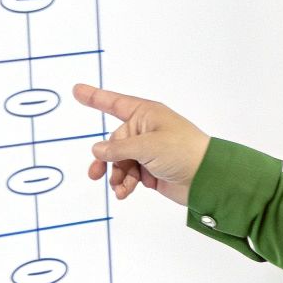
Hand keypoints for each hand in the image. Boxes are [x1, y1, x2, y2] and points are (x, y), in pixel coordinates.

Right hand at [72, 83, 211, 205]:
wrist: (206, 178)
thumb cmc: (182, 152)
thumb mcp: (147, 147)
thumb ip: (118, 148)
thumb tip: (97, 150)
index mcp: (147, 115)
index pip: (115, 104)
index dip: (95, 97)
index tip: (76, 90)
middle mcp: (146, 130)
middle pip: (114, 142)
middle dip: (107, 159)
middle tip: (95, 174)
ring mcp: (148, 151)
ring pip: (120, 161)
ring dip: (117, 175)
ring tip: (120, 187)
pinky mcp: (151, 169)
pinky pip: (129, 175)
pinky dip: (125, 184)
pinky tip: (125, 192)